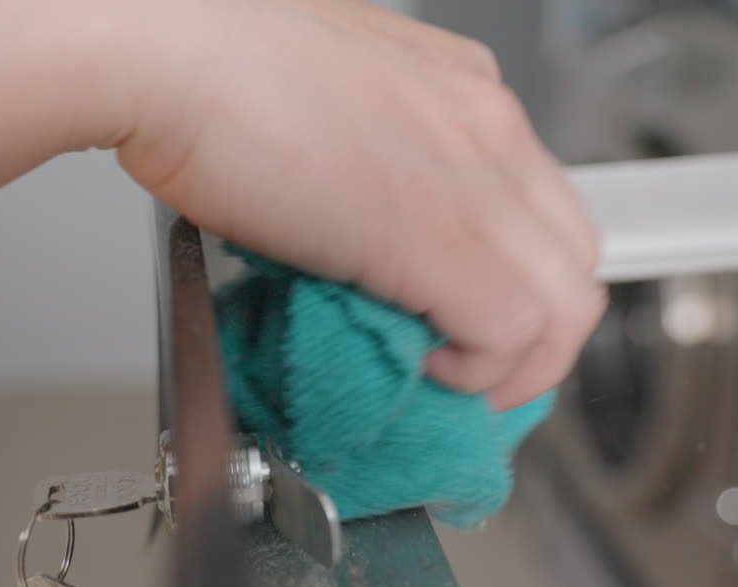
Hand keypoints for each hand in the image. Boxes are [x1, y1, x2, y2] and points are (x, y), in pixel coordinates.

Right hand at [112, 0, 605, 408]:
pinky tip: (424, 370)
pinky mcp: (437, 237)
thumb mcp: (317, 105)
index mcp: (460, 91)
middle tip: (471, 367)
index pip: (540, 207)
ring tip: (450, 386)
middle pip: (573, 259)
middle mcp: (485, 126)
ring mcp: (471, 180)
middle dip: (536, 335)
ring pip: (565, 307)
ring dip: (515, 368)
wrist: (164, 49)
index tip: (472, 320)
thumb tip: (343, 217)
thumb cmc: (208, 66)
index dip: (517, 280)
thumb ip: (359, 160)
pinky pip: (509, 335)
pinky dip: (477, 374)